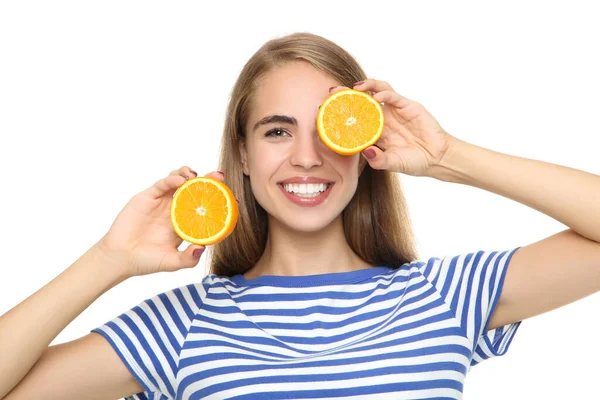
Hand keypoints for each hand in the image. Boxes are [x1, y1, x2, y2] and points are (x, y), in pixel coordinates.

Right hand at [95, 167, 223, 277]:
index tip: (235, 198)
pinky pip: (163, 184)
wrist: (119, 258)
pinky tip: (182, 180)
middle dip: (209, 181)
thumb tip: (202, 249)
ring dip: (191, 175)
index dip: (219, 201)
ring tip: (199, 176)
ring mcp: (162, 202)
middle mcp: (176, 209)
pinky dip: (173, 179)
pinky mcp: (148, 196)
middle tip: (220, 177)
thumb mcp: (172, 263)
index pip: (206, 208)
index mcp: (185, 223)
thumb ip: (188, 259)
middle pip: (196, 190)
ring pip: (180, 181)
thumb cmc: (146, 261)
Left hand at [331, 79, 456, 175]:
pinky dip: (383, 94)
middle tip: (332, 92)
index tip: (326, 112)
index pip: (354, 118)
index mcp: (375, 132)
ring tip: (354, 88)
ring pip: (376, 92)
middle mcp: (382, 118)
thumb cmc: (415, 162)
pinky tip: (375, 97)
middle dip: (346, 95)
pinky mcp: (407, 106)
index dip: (341, 113)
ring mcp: (394, 111)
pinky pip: (393, 96)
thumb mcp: (394, 164)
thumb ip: (379, 160)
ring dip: (365, 87)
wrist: (438, 158)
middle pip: (361, 101)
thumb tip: (365, 152)